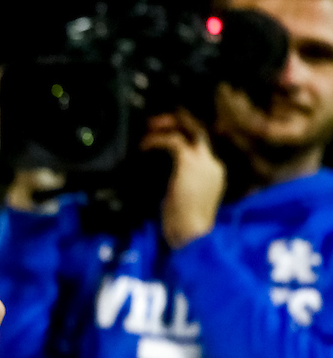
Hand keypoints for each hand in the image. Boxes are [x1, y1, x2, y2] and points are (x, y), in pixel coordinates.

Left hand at [140, 109, 226, 248]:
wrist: (194, 236)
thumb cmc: (186, 226)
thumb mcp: (183, 199)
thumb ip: (179, 182)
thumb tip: (162, 173)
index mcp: (213, 174)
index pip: (202, 146)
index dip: (184, 136)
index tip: (166, 134)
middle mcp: (212, 165)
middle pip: (199, 132)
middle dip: (179, 122)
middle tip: (156, 122)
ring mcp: (203, 163)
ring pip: (189, 130)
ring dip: (166, 127)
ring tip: (148, 129)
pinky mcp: (189, 163)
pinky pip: (172, 141)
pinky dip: (156, 140)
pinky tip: (144, 145)